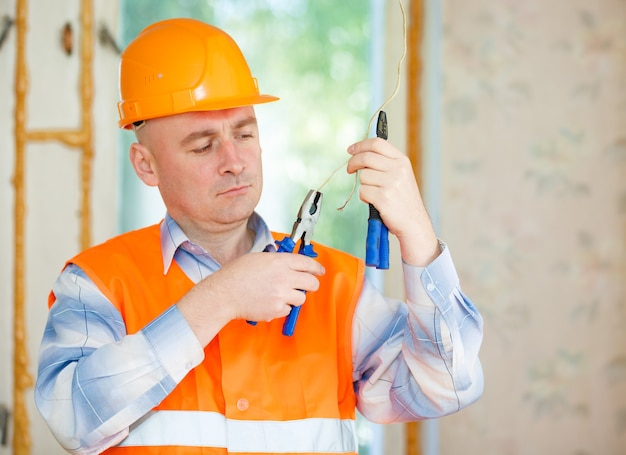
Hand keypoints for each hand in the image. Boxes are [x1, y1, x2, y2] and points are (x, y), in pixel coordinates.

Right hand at [177, 252, 324, 344]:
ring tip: (278, 294)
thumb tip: (291, 265)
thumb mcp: (258, 258)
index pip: (307, 263)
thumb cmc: (236, 274)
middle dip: (311, 284)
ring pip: (301, 298)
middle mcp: (284, 277)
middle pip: (311, 282)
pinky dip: (281, 307)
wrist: (224, 294)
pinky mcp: (277, 309)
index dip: (316, 267)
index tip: (320, 271)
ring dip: (294, 297)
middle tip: (306, 285)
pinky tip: (268, 302)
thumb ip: (278, 261)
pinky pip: (288, 309)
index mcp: (280, 262)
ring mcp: (282, 295)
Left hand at [346, 138, 438, 265]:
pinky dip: (365, 197)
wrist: (414, 223)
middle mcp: (398, 170)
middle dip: (353, 162)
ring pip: (363, 176)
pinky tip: (375, 202)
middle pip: (366, 157)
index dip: (361, 145)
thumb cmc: (404, 201)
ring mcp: (391, 183)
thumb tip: (362, 153)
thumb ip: (386, 163)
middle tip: (350, 169)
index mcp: (402, 161)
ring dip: (363, 185)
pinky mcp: (383, 197)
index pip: (377, 143)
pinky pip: (362, 191)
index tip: (351, 150)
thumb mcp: (402, 176)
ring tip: (374, 193)